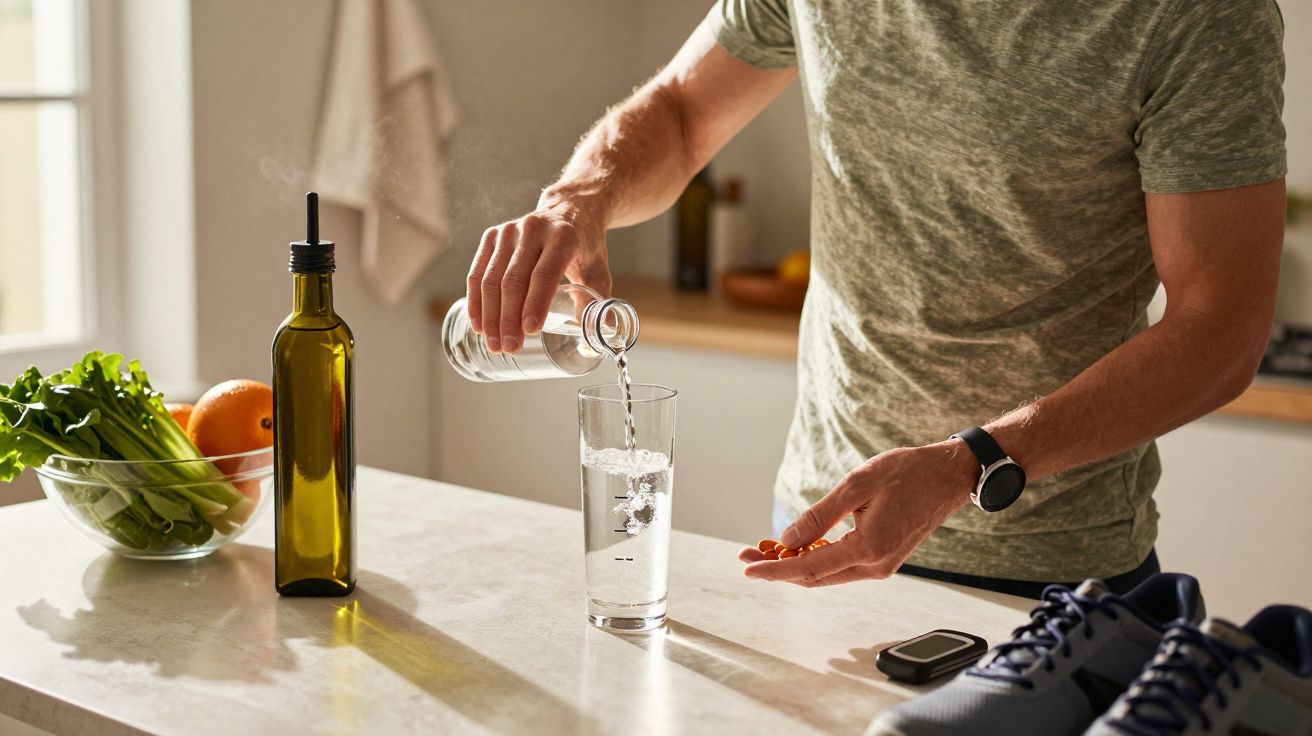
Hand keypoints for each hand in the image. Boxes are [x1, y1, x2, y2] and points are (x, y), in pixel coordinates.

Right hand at [465, 197, 610, 352]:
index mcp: (563, 237)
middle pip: (514, 279)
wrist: (569, 210)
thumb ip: (597, 302)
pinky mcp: (492, 235)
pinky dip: (476, 302)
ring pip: (492, 278)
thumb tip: (598, 336)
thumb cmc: (584, 246)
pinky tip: (479, 325)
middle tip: (510, 348)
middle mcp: (533, 230)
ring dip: (490, 316)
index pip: (545, 274)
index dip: (536, 303)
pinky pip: (478, 272)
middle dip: (509, 318)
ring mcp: (509, 231)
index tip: (530, 331)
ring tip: (495, 344)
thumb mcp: (598, 271)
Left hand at [739, 440, 977, 585]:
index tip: (747, 568)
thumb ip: (820, 516)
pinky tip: (796, 547)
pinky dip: (816, 558)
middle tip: (745, 555)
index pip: (809, 568)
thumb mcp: (857, 485)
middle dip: (777, 568)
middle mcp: (875, 566)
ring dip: (794, 564)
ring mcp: (881, 566)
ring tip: (762, 549)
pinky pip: (841, 565)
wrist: (948, 476)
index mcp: (869, 548)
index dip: (774, 570)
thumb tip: (787, 541)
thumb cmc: (907, 473)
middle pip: (814, 577)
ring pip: (827, 573)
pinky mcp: (883, 558)